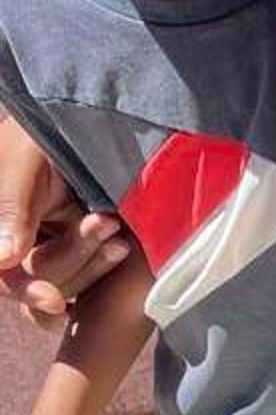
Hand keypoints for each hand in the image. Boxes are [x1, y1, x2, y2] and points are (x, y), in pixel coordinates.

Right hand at [0, 113, 128, 323]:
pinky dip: (107, 269)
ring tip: (120, 236)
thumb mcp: (22, 160)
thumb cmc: (46, 128)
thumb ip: (10, 207)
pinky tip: (125, 250)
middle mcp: (21, 240)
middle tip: (107, 226)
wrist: (93, 112)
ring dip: (94, 265)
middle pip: (39, 280)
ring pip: (69, 284)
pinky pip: (94, 278)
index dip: (27, 290)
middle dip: (73, 259)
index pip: (7, 274)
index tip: (54, 302)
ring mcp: (54, 243)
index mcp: (3, 225)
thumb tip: (4, 260)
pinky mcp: (88, 244)